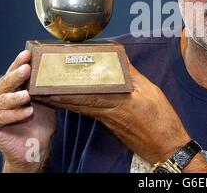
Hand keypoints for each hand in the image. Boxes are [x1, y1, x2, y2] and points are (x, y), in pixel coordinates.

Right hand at [0, 50, 55, 172]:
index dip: (19, 62)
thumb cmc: (40, 120)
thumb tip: (59, 70)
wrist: (35, 146)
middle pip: (5, 83)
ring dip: (15, 96)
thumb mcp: (46, 100)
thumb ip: (46, 87)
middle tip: (27, 69)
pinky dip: (14, 114)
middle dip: (16, 75)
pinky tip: (27, 111)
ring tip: (27, 95)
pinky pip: (0, 117)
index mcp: (9, 87)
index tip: (28, 53)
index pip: (13, 71)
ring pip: (1, 100)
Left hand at [38, 63, 190, 163]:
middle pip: (79, 102)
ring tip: (46, 92)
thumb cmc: (162, 120)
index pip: (89, 94)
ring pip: (82, 108)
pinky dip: (76, 105)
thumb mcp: (151, 92)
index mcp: (120, 103)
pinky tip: (68, 101)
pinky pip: (89, 112)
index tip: (53, 81)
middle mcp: (109, 112)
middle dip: (58, 94)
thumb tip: (119, 58)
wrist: (165, 146)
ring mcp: (109, 120)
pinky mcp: (111, 124)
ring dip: (63, 101)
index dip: (68, 88)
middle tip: (40, 85)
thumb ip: (133, 75)